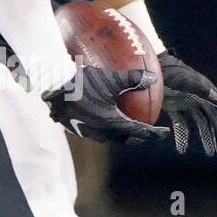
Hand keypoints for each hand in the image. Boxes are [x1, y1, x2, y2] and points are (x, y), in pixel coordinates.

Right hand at [47, 64, 168, 143]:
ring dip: (120, 134)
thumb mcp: (111, 79)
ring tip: (126, 128)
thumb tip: (153, 78)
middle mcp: (100, 133)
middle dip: (137, 136)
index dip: (153, 132)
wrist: (53, 88)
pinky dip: (105, 129)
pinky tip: (103, 121)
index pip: (139, 131)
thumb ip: (133, 79)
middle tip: (147, 133)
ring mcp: (87, 132)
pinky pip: (96, 132)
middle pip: (124, 138)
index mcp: (112, 124)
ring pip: (109, 137)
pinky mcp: (76, 128)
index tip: (163, 133)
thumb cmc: (83, 83)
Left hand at [158, 51, 216, 155]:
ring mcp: (186, 103)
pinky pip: (182, 124)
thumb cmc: (170, 73)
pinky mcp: (174, 107)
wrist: (150, 67)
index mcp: (206, 92)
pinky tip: (182, 149)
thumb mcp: (187, 81)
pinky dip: (183, 136)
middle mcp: (199, 98)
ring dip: (207, 138)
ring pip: (201, 123)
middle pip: (214, 119)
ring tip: (211, 153)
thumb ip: (203, 91)